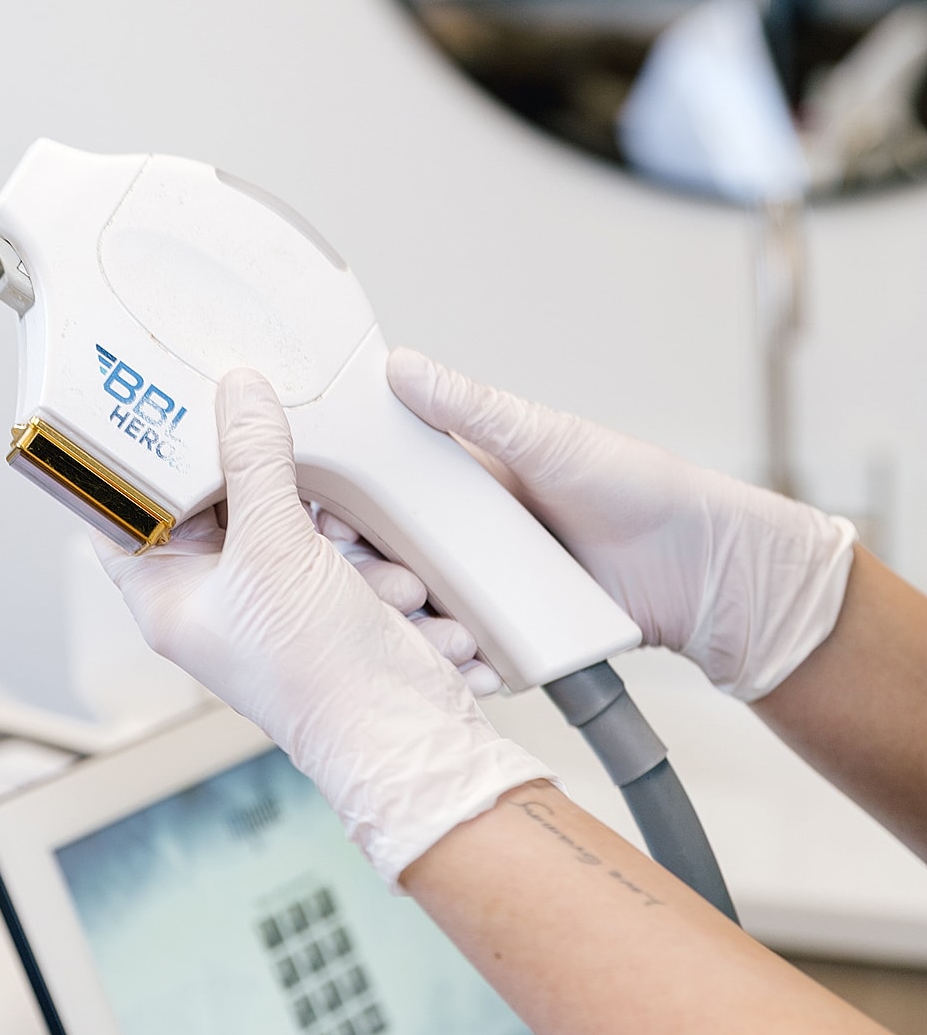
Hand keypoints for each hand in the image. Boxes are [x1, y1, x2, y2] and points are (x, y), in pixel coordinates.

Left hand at [92, 368, 555, 885]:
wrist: (406, 732)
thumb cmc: (316, 677)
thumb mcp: (274, 549)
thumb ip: (255, 461)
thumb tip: (240, 393)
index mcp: (167, 595)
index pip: (127, 513)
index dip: (140, 462)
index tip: (166, 406)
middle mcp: (213, 594)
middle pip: (216, 502)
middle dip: (264, 481)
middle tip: (272, 428)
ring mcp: (272, 595)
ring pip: (289, 515)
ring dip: (331, 527)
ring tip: (352, 553)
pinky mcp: (327, 594)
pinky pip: (338, 541)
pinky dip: (365, 555)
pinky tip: (392, 588)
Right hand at [387, 348, 856, 702]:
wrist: (706, 566)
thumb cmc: (636, 487)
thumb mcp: (546, 438)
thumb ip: (472, 408)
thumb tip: (402, 366)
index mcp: (458, 486)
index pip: (378, 496)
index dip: (343, 510)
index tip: (327, 518)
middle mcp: (461, 542)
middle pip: (385, 563)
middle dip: (371, 578)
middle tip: (391, 584)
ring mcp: (483, 595)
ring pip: (418, 619)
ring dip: (411, 630)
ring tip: (433, 627)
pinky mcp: (510, 641)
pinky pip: (466, 662)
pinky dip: (458, 668)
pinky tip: (464, 666)